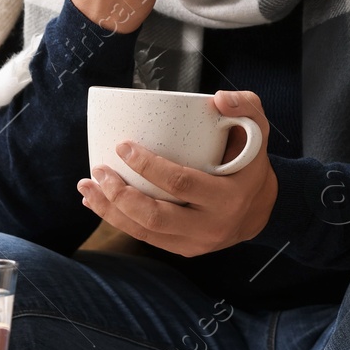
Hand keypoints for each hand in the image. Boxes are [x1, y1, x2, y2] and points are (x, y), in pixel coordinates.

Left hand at [77, 90, 277, 256]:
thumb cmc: (251, 162)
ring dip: (110, 211)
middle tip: (99, 170)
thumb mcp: (259, 129)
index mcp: (229, 197)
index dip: (147, 166)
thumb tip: (216, 99)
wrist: (263, 208)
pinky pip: (145, 239)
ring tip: (87, 188)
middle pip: (156, 216)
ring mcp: (197, 243)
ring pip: (144, 232)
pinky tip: (99, 203)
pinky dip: (118, 221)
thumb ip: (246, 105)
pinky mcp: (184, 250)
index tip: (123, 146)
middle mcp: (212, 226)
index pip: (181, 183)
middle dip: (120, 195)